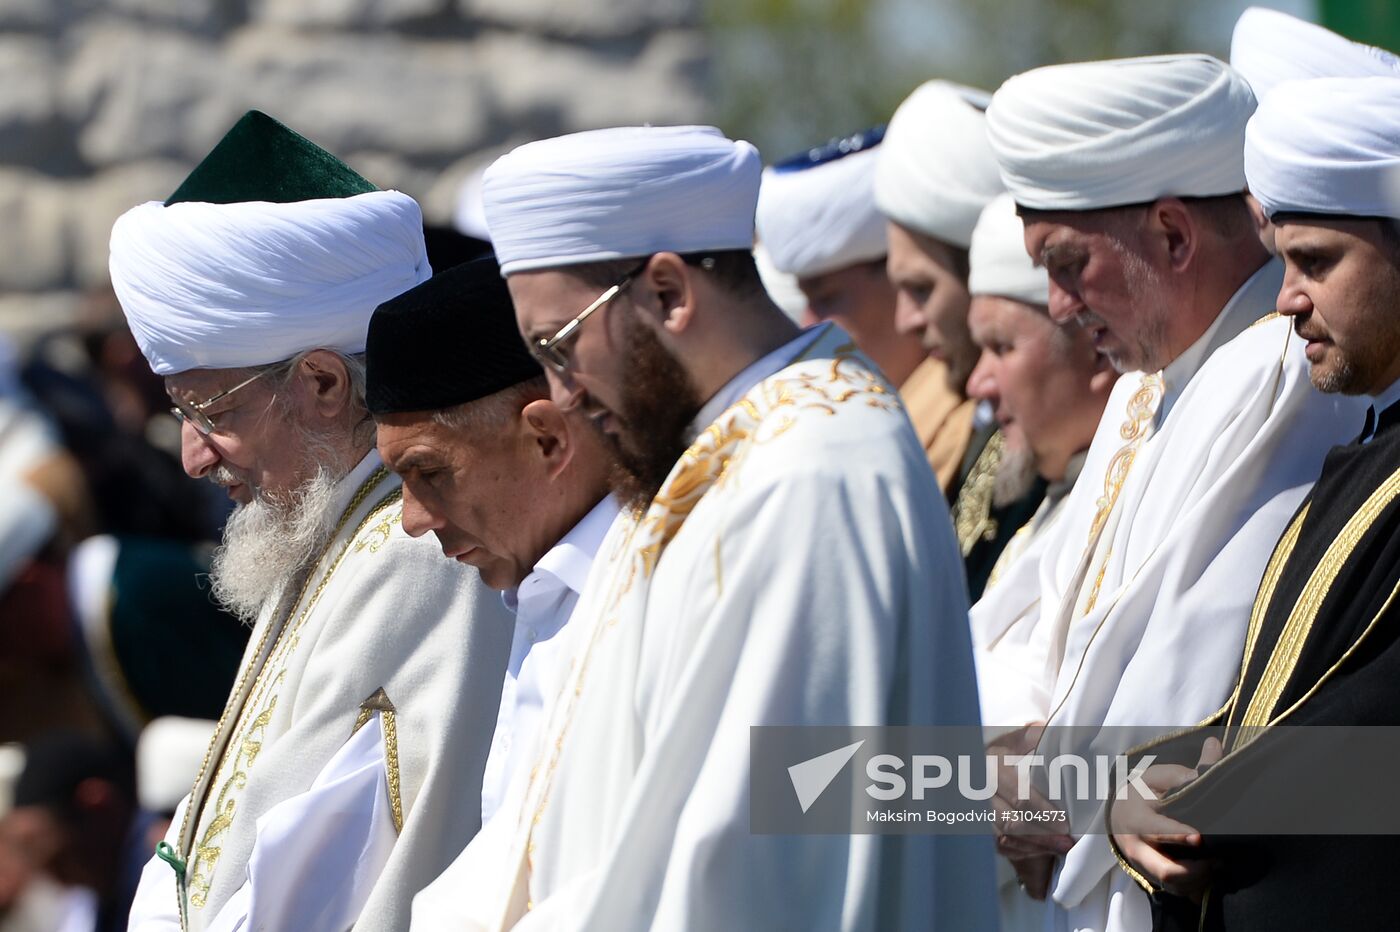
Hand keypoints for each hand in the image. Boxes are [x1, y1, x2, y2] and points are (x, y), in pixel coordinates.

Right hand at [988, 724, 1075, 866]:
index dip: (1043, 813)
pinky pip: (998, 845)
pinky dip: (1020, 851)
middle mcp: (979, 789)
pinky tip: (1040, 850)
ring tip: (1059, 848)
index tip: (1065, 823)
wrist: (978, 759)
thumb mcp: (1022, 737)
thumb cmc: (1009, 749)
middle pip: (1010, 822)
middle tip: (1066, 841)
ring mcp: (974, 809)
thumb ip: (1041, 737)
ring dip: (1033, 847)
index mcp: (992, 765)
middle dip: (1042, 836)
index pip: (1019, 797)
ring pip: (1003, 838)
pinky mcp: (976, 825)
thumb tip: (1071, 739)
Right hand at [1110, 737, 1221, 902]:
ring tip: (1219, 864)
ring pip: (1173, 884)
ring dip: (1200, 878)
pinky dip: (1197, 887)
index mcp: (1137, 816)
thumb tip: (1213, 746)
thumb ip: (1187, 769)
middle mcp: (1137, 846)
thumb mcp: (1157, 778)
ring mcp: (1145, 866)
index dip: (1176, 834)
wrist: (1119, 816)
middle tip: (1216, 863)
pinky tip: (1212, 873)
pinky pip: (1178, 892)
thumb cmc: (1144, 793)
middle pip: (1163, 868)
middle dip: (1190, 871)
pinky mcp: (1153, 878)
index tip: (1198, 838)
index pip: (1155, 828)